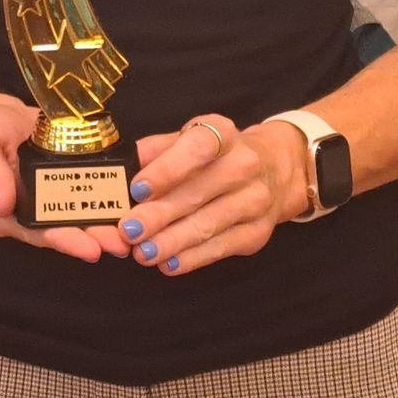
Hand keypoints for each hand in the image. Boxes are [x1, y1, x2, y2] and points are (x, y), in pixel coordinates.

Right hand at [0, 95, 128, 263]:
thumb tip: (0, 204)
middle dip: (93, 238)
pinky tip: (128, 203)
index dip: (64, 241)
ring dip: (105, 225)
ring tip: (131, 230)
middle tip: (120, 244)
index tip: (89, 249)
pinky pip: (87, 194)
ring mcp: (50, 199)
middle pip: (63, 230)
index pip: (36, 233)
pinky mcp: (66, 183)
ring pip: (80, 216)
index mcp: (5, 214)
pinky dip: (107, 200)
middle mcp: (30, 213)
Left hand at [118, 115, 310, 275]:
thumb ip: (154, 151)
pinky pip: (220, 248)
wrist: (274, 171)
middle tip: (128, 230)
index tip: (137, 189)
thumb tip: (122, 167)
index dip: (166, 170)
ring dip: (171, 242)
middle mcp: (245, 165)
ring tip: (142, 252)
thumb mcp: (188, 139)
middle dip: (158, 215)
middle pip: (197, 194)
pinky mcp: (257, 232)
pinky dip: (192, 258)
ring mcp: (255, 201)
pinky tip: (168, 263)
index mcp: (222, 134)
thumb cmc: (216, 155)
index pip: (196, 149)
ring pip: (208, 225)